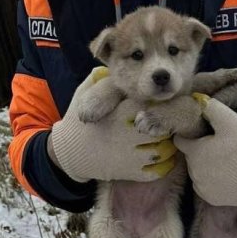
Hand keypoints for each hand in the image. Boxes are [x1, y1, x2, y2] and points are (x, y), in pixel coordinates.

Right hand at [49, 67, 176, 182]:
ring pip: (166, 149)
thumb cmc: (77, 121)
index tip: (157, 105)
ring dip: (169, 143)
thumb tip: (112, 65)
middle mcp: (130, 135)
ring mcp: (133, 156)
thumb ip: (100, 79)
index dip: (159, 104)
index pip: (153, 104)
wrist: (67, 154)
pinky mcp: (133, 172)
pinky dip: (166, 163)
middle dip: (166, 124)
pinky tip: (163, 156)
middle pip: (164, 126)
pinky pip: (161, 169)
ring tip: (165, 138)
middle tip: (165, 122)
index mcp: (121, 113)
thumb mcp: (84, 93)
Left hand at [174, 97, 236, 206]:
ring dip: (207, 165)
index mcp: (194, 151)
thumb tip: (197, 99)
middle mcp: (192, 171)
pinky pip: (206, 186)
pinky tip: (228, 175)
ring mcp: (201, 187)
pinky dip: (213, 180)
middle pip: (191, 155)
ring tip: (227, 161)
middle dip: (201, 150)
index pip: (180, 140)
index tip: (204, 133)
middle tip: (221, 146)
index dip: (191, 134)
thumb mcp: (232, 122)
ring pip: (198, 171)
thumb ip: (212, 108)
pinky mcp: (210, 199)